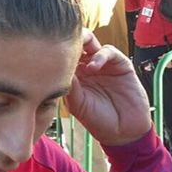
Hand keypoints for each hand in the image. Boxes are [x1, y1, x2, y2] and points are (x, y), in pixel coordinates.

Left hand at [64, 29, 150, 145]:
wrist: (124, 132)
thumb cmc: (98, 121)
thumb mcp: (77, 105)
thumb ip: (69, 86)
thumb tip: (58, 66)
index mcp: (74, 75)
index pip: (63, 55)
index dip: (56, 50)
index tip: (47, 50)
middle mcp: (88, 67)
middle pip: (77, 44)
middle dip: (69, 39)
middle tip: (62, 41)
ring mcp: (104, 64)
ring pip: (91, 43)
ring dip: (83, 42)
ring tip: (77, 54)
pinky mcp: (121, 65)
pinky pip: (109, 52)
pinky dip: (100, 56)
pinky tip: (93, 67)